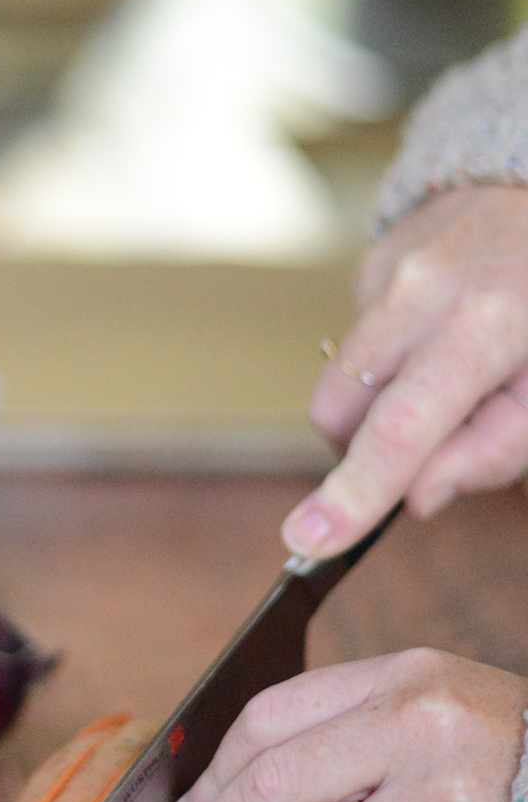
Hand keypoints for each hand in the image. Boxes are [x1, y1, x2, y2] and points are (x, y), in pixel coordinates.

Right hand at [283, 185, 527, 557]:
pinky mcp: (374, 262)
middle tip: (434, 434)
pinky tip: (439, 330)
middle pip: (339, 412)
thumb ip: (494, 452)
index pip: (400, 430)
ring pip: (340, 381)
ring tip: (448, 373)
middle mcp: (422, 291)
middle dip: (365, 447)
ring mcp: (389, 271)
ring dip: (381, 401)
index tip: (308, 540)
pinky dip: (391, 357)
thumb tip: (419, 497)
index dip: (354, 494)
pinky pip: (358, 340)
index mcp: (483, 325)